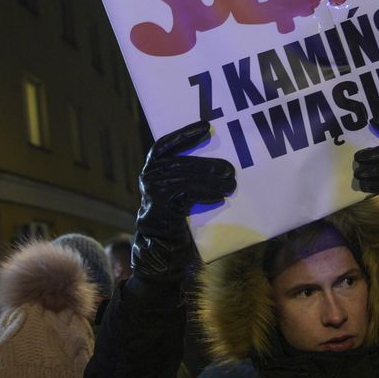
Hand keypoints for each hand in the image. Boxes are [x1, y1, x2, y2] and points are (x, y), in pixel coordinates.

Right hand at [132, 121, 235, 281]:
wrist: (162, 251)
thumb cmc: (176, 220)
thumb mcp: (181, 193)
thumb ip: (189, 176)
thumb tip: (221, 162)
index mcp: (153, 170)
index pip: (164, 145)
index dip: (184, 134)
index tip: (206, 126)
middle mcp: (148, 178)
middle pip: (179, 161)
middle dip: (206, 163)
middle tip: (230, 168)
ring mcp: (151, 193)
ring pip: (185, 177)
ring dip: (211, 179)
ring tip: (231, 183)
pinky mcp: (159, 208)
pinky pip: (186, 193)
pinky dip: (205, 193)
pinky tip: (220, 196)